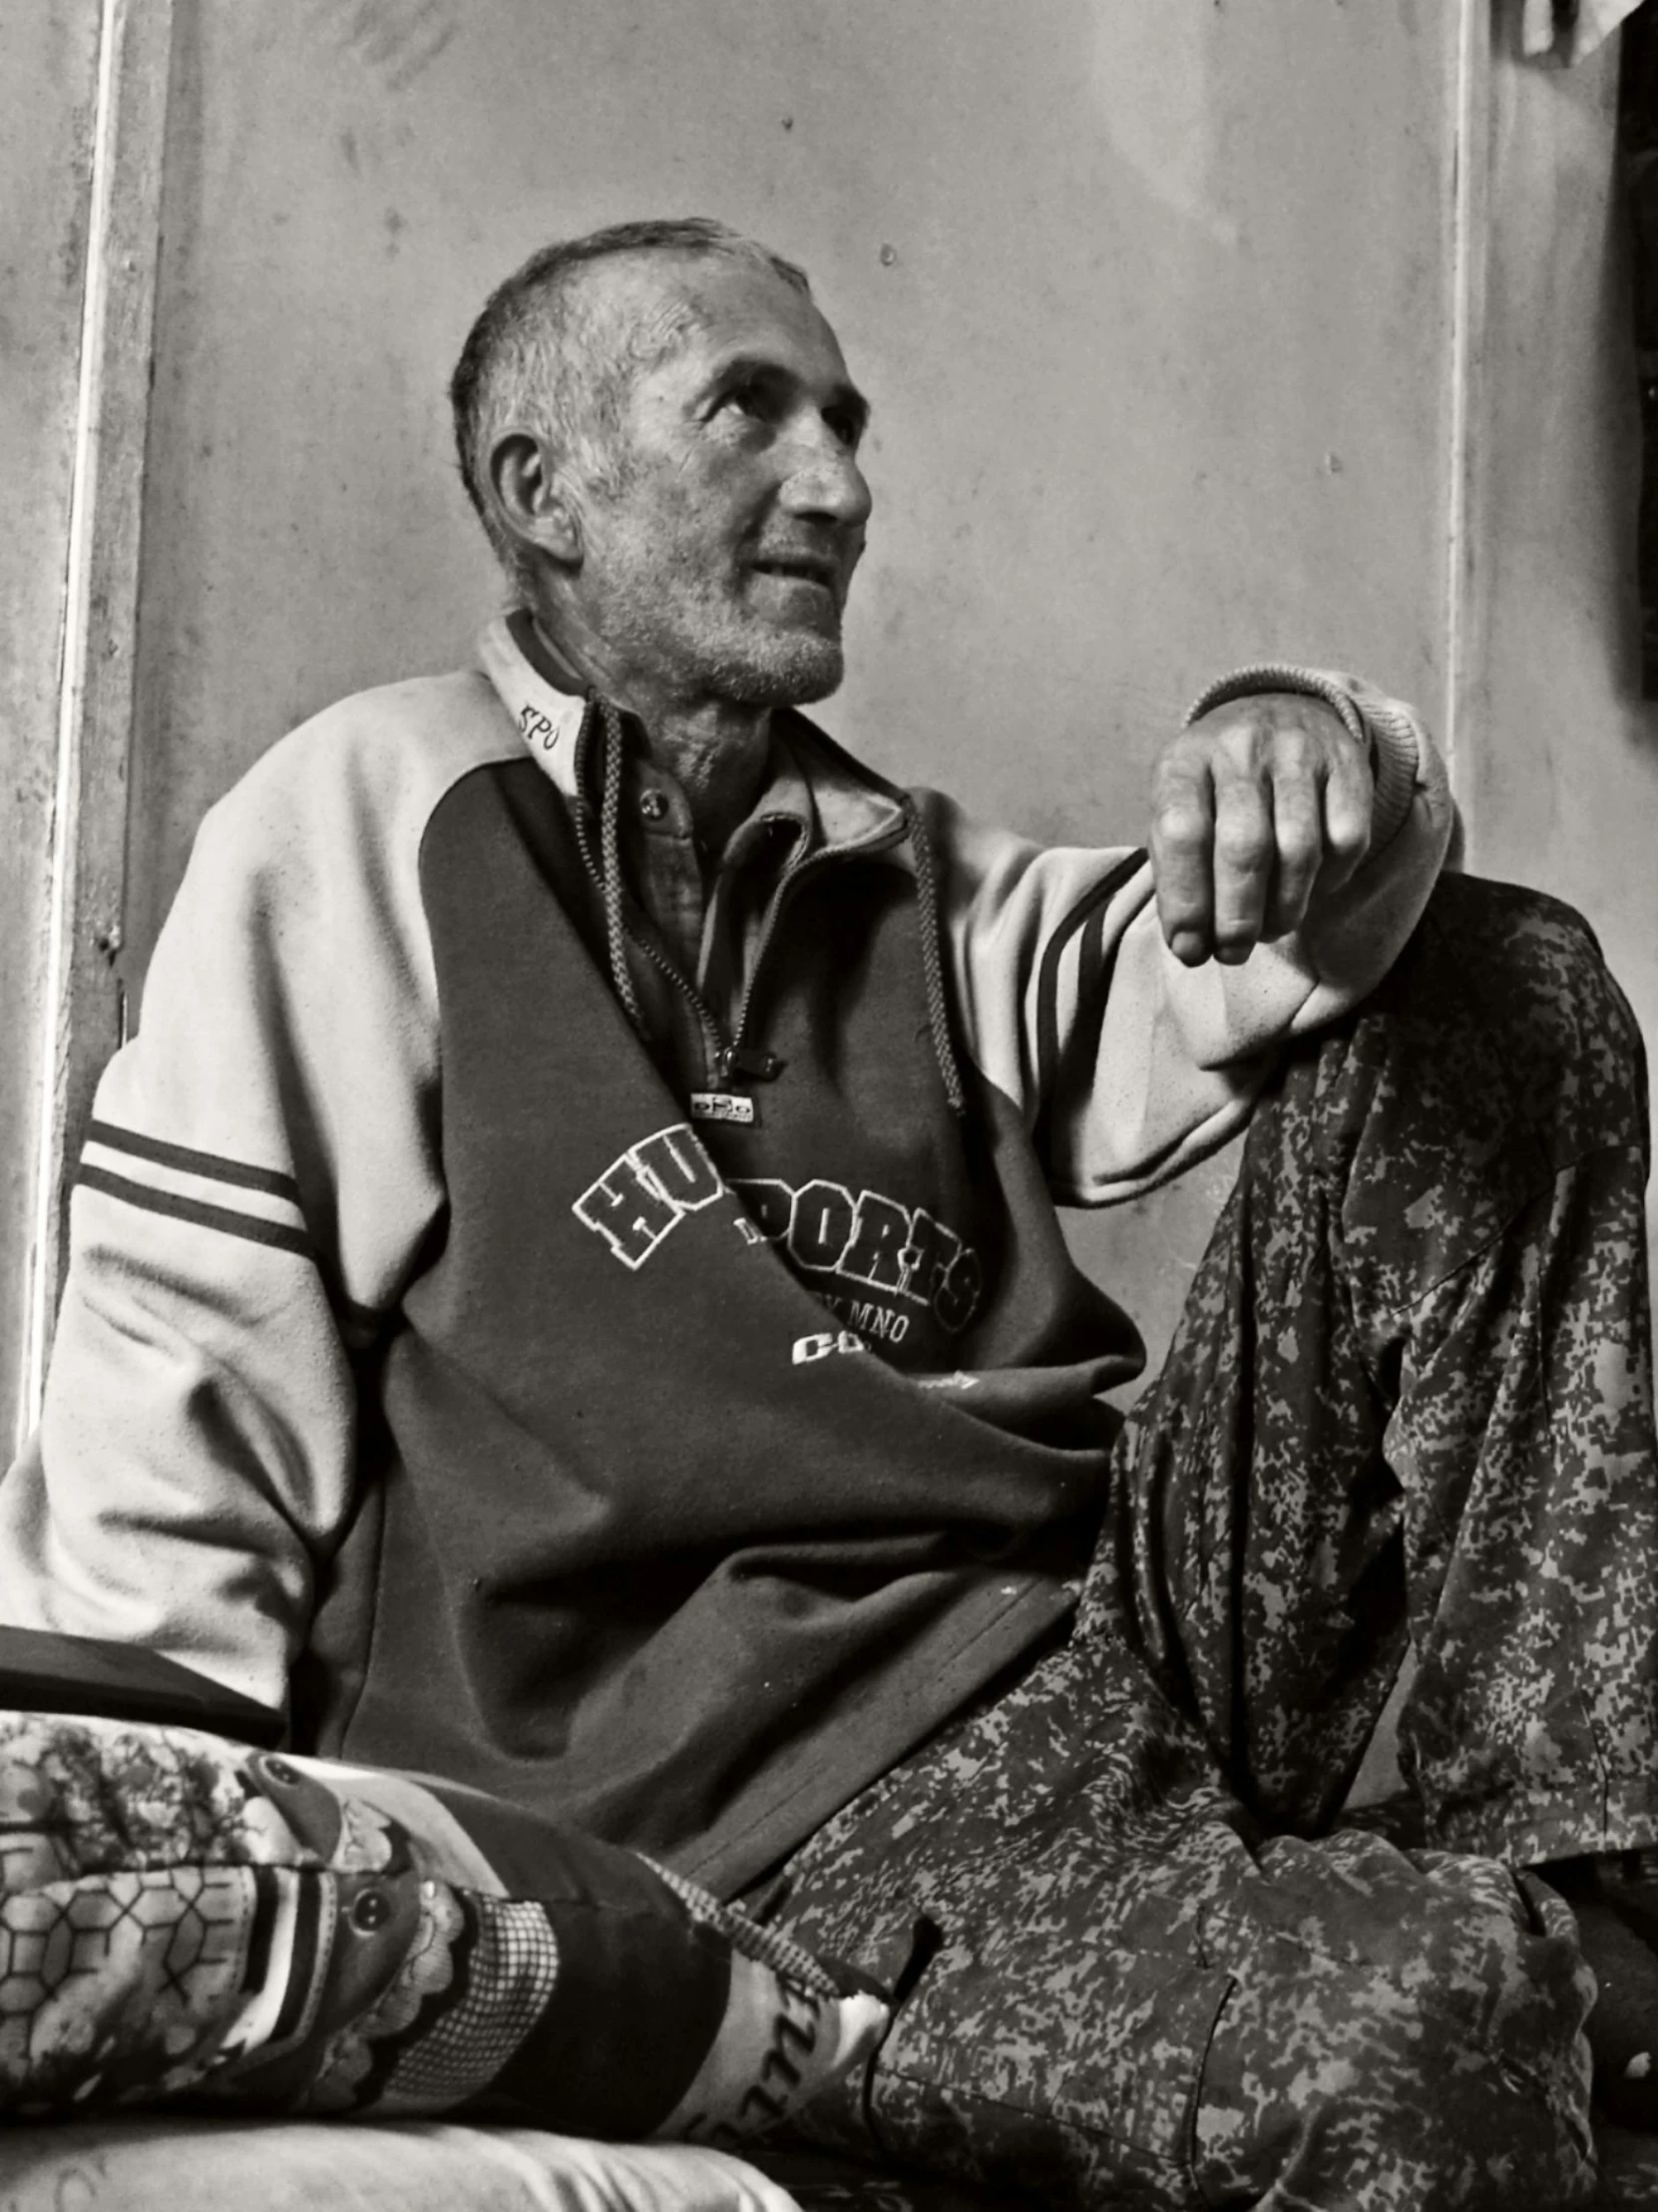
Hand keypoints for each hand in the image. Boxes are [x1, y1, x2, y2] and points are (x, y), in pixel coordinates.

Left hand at [1148, 692, 1372, 966]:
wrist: (1279, 712)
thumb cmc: (1216, 788)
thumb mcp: (1179, 809)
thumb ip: (1178, 872)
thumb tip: (1190, 946)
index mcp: (1186, 762)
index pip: (1181, 834)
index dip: (1186, 901)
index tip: (1190, 949)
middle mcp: (1240, 749)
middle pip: (1244, 847)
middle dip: (1238, 917)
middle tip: (1234, 952)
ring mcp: (1298, 752)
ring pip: (1299, 848)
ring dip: (1285, 907)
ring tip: (1272, 929)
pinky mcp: (1347, 765)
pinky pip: (1347, 839)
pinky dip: (1331, 880)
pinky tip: (1313, 889)